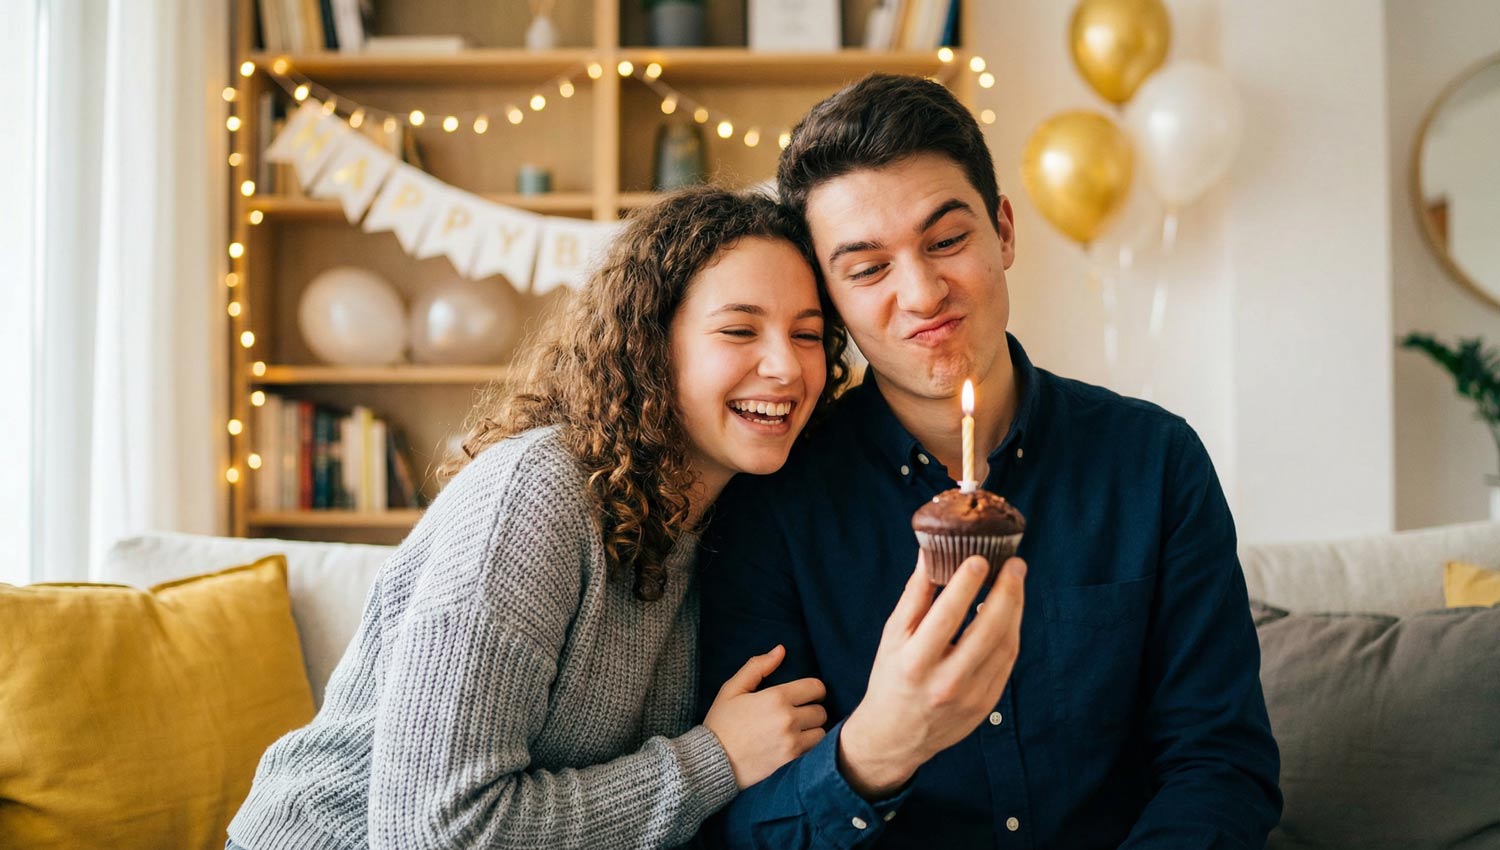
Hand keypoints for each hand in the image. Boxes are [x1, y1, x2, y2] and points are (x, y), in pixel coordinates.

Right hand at [704, 644, 827, 788]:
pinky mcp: (791, 762)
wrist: (710, 762)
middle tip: (798, 714)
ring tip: (797, 731)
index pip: (816, 688)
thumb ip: (757, 666)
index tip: (805, 695)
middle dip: (811, 710)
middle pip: (820, 711)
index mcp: (776, 698)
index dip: (813, 690)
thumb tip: (780, 650)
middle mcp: (788, 720)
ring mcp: (791, 743)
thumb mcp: (732, 689)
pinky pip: (814, 752)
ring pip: (821, 733)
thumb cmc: (721, 723)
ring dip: (812, 731)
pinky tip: (793, 746)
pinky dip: (808, 748)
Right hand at [838, 553, 1026, 798]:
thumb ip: (914, 596)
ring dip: (1014, 608)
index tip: (980, 558)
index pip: (945, 617)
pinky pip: (1007, 662)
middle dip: (1006, 592)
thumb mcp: (892, 636)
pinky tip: (1009, 611)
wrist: (896, 736)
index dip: (965, 585)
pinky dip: (1011, 632)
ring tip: (1014, 580)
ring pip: (1004, 645)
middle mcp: (945, 682)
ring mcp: (971, 696)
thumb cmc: (891, 678)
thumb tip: (930, 554)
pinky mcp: (987, 704)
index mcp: (915, 662)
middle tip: (1014, 563)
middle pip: (987, 631)